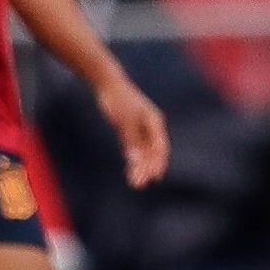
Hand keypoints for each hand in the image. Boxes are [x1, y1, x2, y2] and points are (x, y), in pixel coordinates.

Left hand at [98, 71, 170, 188]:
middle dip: (147, 169)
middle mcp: (150, 127)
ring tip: (135, 183)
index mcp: (155, 122)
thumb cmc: (119, 100)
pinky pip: (134, 148)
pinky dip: (133, 160)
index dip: (158, 163)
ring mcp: (140, 128)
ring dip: (140, 167)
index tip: (154, 177)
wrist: (108, 84)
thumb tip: (134, 160)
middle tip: (139, 184)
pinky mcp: (130, 129)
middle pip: (152, 153)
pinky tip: (131, 170)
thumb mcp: (125, 121)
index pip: (160, 147)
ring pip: (143, 152)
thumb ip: (131, 141)